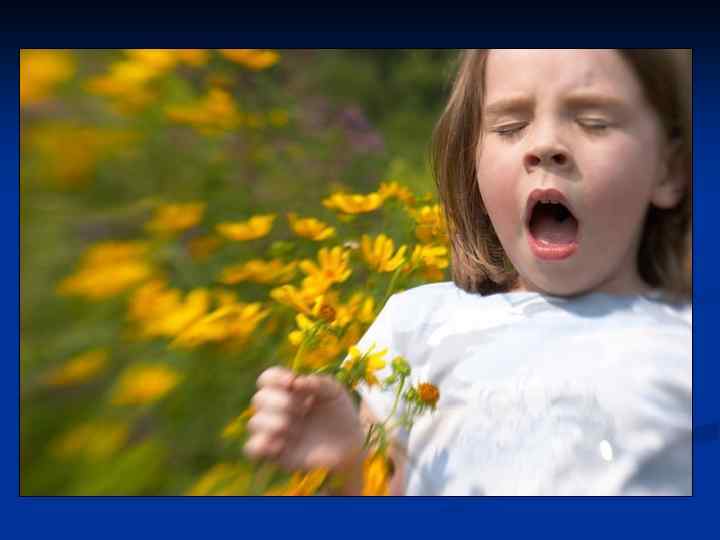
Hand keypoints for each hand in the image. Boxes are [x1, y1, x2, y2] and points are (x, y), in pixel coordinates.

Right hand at [244, 366, 365, 471]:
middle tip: (303, 409)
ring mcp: (273, 432)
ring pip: (254, 423)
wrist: (350, 444)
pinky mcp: (274, 453)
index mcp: (288, 391)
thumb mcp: (335, 392)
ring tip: (297, 429)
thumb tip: (296, 382)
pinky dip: (262, 444)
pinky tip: (282, 444)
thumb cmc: (340, 414)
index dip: (274, 377)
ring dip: (275, 423)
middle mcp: (276, 410)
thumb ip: (319, 382)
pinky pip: (252, 448)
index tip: (292, 382)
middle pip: (258, 399)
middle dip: (281, 402)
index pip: (267, 378)